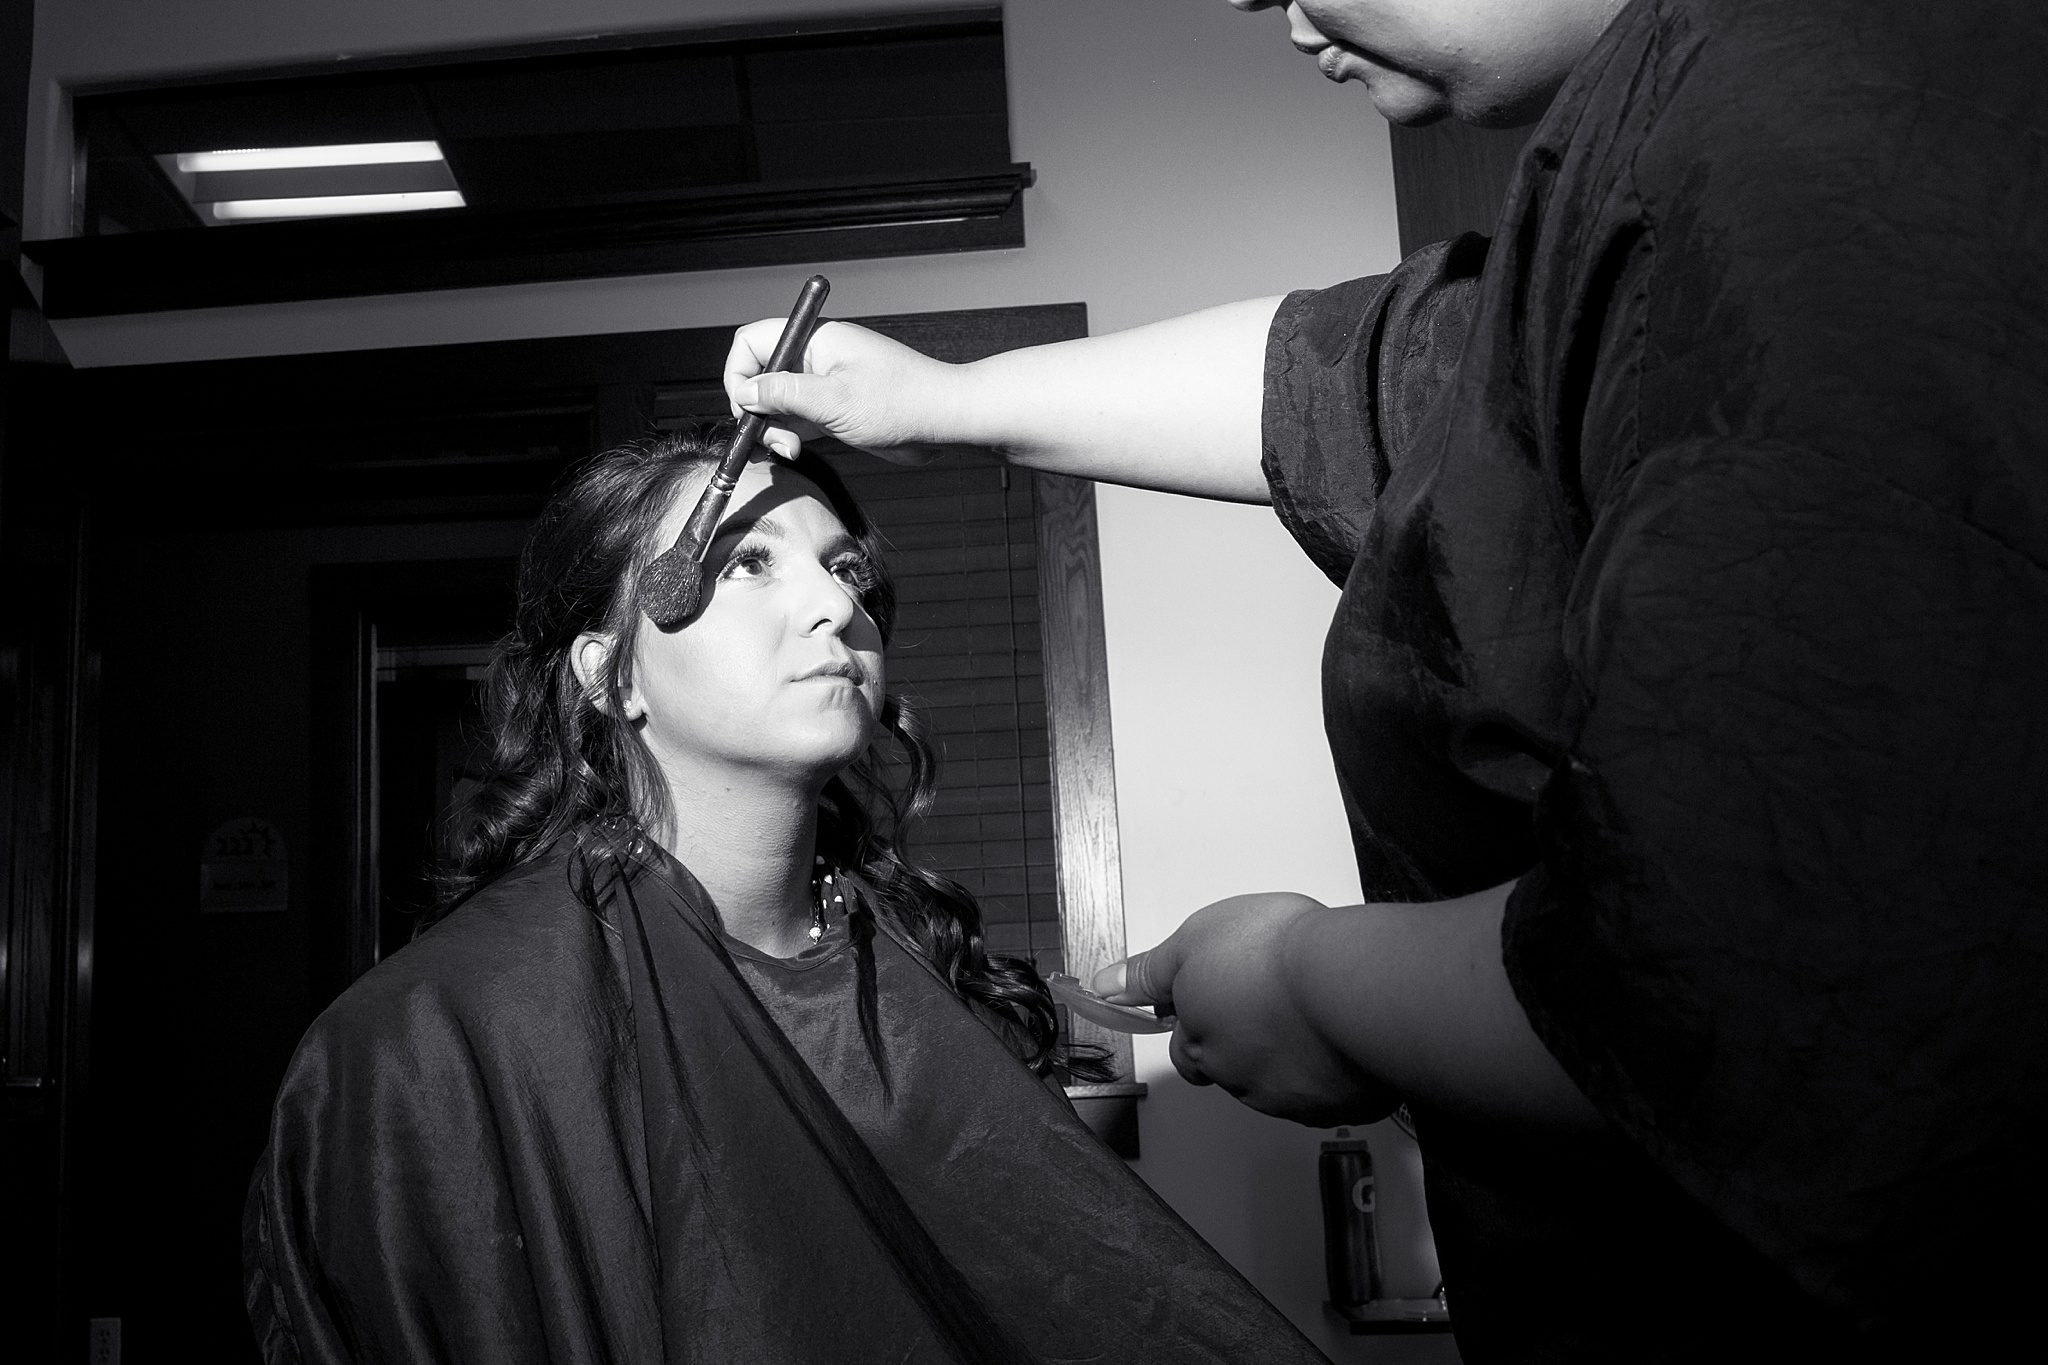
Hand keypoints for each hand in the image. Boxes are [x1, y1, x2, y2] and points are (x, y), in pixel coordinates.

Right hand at [724, 319, 977, 464]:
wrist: (947, 422)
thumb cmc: (904, 402)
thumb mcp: (835, 401)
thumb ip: (785, 395)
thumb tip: (745, 392)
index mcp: (816, 341)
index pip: (753, 342)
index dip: (739, 372)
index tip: (745, 406)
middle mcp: (817, 359)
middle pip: (762, 375)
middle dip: (756, 408)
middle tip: (768, 435)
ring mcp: (826, 385)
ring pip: (778, 402)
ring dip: (774, 427)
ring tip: (789, 448)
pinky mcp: (836, 411)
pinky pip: (799, 419)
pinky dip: (791, 435)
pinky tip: (796, 449)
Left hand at [1094, 894, 1399, 1126]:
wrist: (1345, 981)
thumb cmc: (1273, 953)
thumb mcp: (1194, 940)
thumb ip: (1149, 972)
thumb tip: (1103, 987)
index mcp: (1199, 1043)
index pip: (1183, 1045)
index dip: (1199, 1016)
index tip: (1222, 992)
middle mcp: (1238, 1080)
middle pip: (1226, 1070)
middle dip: (1237, 1045)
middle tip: (1264, 1002)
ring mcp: (1289, 1100)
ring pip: (1275, 1085)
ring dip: (1283, 1059)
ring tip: (1306, 1015)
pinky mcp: (1338, 1108)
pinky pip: (1326, 1096)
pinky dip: (1327, 1075)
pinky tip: (1339, 1042)